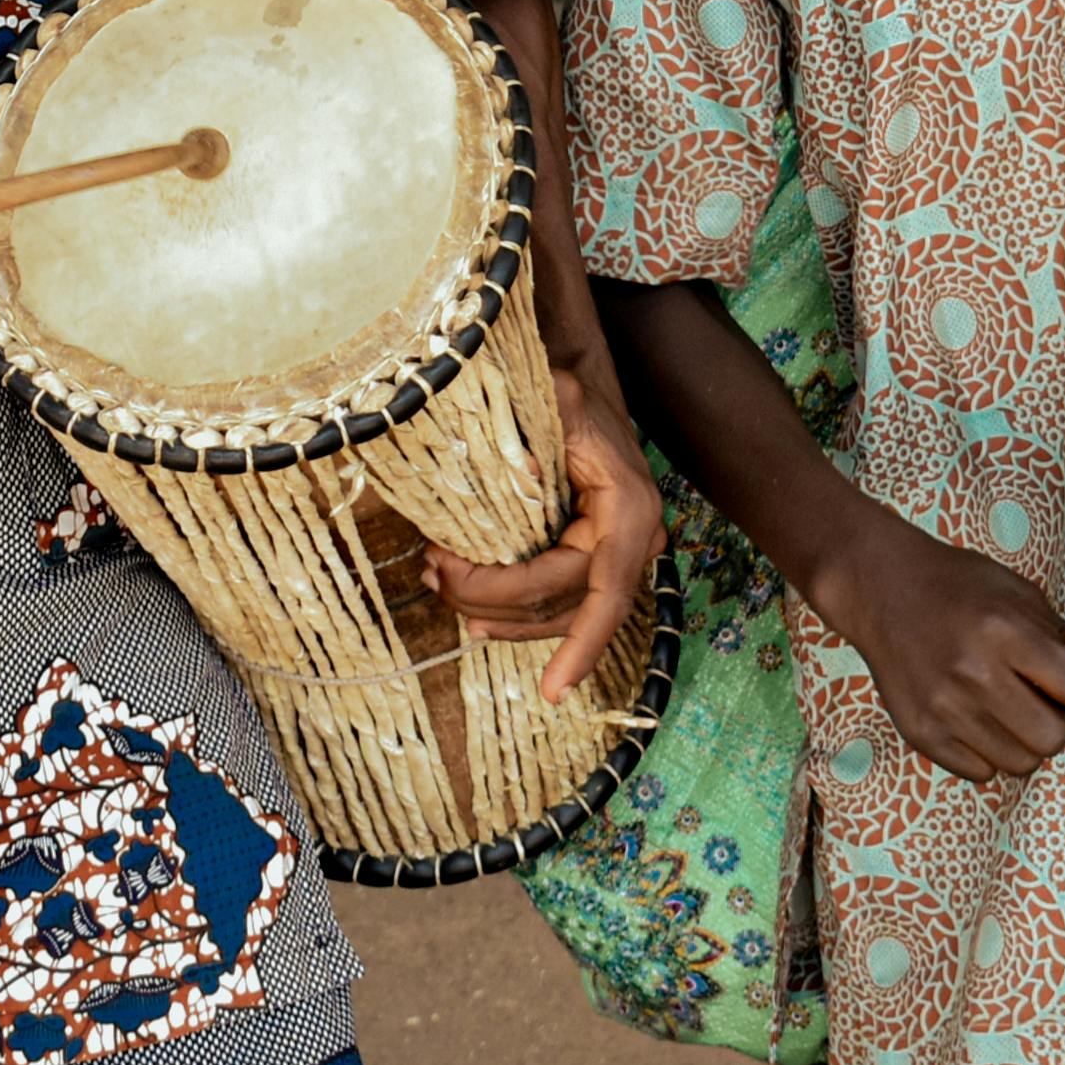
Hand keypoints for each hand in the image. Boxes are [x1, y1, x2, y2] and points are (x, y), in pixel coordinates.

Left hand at [427, 368, 667, 703]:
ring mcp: (610, 553)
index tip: (551, 691)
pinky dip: (509, 611)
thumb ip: (534, 433)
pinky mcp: (588, 555)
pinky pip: (552, 600)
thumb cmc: (566, 383)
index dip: (581, 646)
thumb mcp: (554, 396)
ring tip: (440, 587)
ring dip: (495, 613)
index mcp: (627, 510)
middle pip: (560, 604)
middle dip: (494, 604)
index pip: (606, 593)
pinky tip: (473, 614)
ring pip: (552, 613)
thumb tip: (517, 481)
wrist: (581, 373)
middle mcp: (629, 540)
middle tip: (435, 575)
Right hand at [813, 508, 1064, 784]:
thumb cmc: (960, 586)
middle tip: (1046, 700)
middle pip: (1053, 739)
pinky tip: (978, 717)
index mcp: (1004, 630)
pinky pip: (982, 771)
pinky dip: (990, 751)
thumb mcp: (1019, 596)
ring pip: (1021, 764)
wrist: (880, 587)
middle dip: (1062, 722)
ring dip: (1028, 741)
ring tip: (1011, 708)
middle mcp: (973, 673)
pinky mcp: (920, 733)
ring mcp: (943, 708)